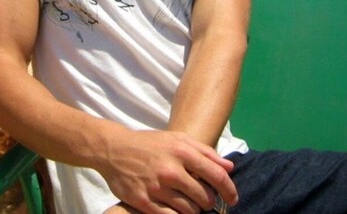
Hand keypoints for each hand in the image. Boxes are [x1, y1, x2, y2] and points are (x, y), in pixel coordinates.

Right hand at [98, 130, 236, 213]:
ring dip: (194, 210)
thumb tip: (229, 168)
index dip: (229, 190)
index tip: (233, 199)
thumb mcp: (177, 139)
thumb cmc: (149, 144)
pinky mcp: (143, 202)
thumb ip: (204, 152)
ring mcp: (156, 187)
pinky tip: (175, 209)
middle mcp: (170, 170)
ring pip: (190, 210)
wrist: (113, 150)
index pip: (216, 176)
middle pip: (205, 197)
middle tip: (203, 199)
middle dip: (208, 201)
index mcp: (181, 151)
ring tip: (189, 203)